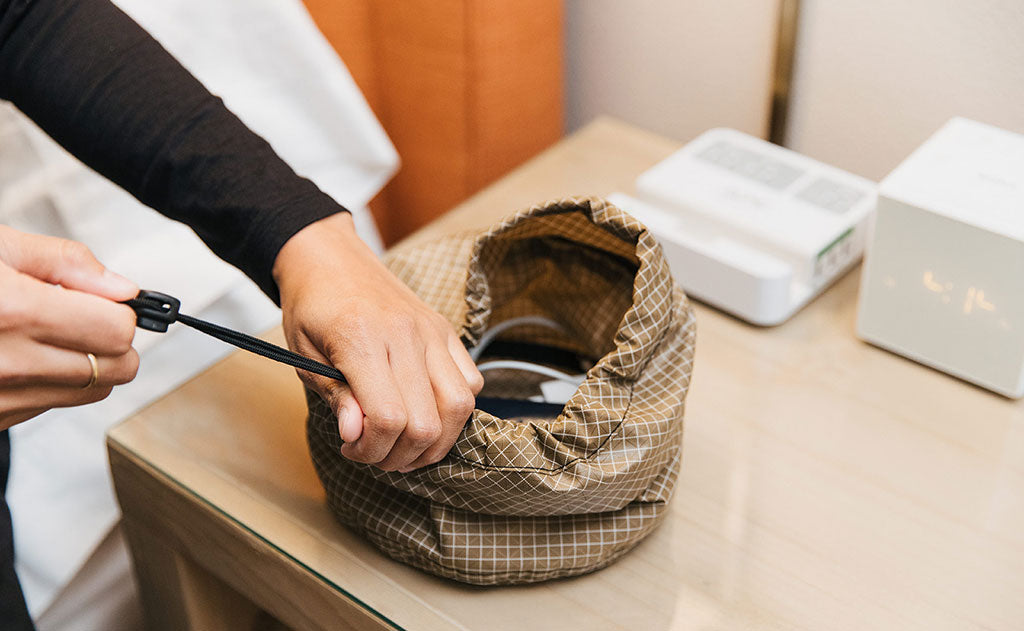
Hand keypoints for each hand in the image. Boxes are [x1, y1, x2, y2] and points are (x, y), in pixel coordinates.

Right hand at [0, 225, 139, 429]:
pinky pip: (48, 405)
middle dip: (110, 340)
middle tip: (80, 316)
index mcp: (13, 311)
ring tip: (42, 333)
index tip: (102, 300)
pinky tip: (16, 354)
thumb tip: (123, 288)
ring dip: (83, 363)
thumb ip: (65, 263)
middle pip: (116, 368)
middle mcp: (6, 362)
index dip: (118, 311)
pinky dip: (48, 381)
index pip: (117, 330)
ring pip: (90, 391)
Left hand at [273, 213, 483, 471]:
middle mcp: (405, 335)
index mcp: (362, 339)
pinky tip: (426, 412)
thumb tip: (356, 435)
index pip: (386, 418)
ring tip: (407, 446)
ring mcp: (431, 332)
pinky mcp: (445, 330)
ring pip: (459, 406)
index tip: (351, 449)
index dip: (371, 449)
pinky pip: (470, 380)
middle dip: (401, 455)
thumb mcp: (305, 356)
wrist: (328, 257)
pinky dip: (455, 409)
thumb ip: (335, 397)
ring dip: (436, 440)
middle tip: (377, 454)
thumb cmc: (312, 307)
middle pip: (426, 422)